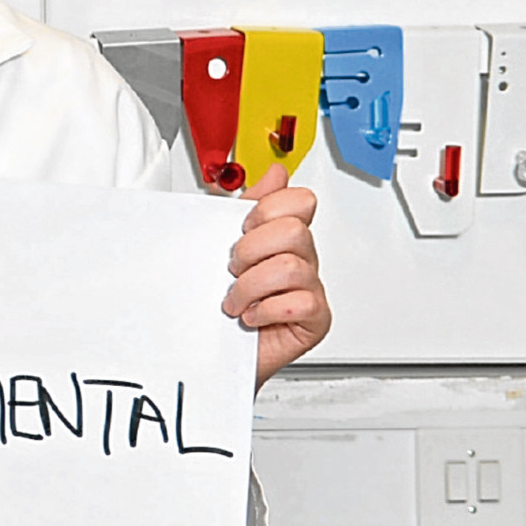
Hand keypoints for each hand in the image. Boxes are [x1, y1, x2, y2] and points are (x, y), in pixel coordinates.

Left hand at [227, 164, 328, 384]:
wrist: (210, 353)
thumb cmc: (216, 302)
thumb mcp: (220, 245)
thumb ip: (244, 206)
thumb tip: (274, 172)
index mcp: (281, 237)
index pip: (298, 200)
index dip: (267, 209)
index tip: (244, 227)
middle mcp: (300, 260)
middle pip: (295, 231)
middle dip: (251, 249)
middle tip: (233, 270)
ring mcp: (310, 289)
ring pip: (292, 267)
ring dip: (250, 286)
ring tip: (235, 301)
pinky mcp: (315, 320)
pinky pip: (301, 303)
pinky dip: (266, 311)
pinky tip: (252, 317)